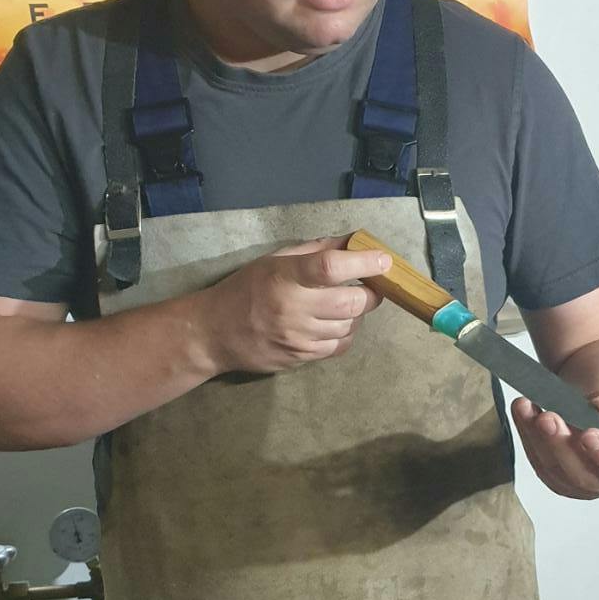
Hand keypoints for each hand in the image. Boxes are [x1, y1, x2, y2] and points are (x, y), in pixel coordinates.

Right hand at [203, 237, 390, 374]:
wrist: (214, 333)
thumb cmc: (245, 289)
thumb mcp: (274, 261)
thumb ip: (316, 251)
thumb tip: (354, 241)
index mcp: (285, 277)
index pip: (330, 267)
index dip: (363, 262)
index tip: (384, 259)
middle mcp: (293, 308)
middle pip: (351, 302)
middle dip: (371, 294)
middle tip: (370, 286)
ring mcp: (298, 338)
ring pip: (349, 326)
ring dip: (356, 314)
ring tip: (344, 304)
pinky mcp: (301, 358)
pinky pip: (339, 346)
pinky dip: (345, 333)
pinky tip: (334, 324)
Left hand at [511, 387, 598, 499]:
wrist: (595, 422)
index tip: (590, 434)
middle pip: (578, 472)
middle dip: (560, 443)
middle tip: (548, 418)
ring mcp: (572, 485)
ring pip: (550, 466)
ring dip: (535, 435)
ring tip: (526, 407)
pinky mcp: (549, 476)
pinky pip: (535, 458)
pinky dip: (525, 432)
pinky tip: (521, 410)